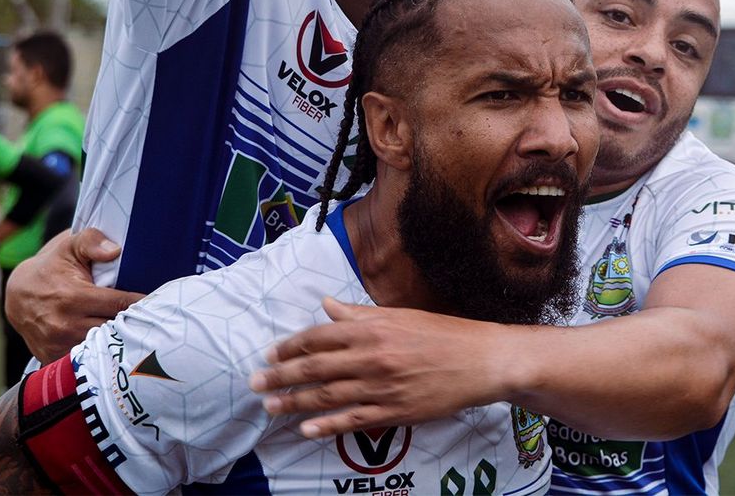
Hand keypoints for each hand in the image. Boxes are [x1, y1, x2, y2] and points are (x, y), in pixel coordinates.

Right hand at [4, 229, 145, 363]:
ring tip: (138, 333)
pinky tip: (115, 346)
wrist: (18, 295)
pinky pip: (84, 361)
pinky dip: (100, 355)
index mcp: (73, 297)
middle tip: (154, 320)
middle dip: (134, 324)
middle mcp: (64, 325)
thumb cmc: (53, 266)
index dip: (142, 304)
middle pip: (114, 330)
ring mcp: (57, 345)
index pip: (120, 305)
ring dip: (119, 342)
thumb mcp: (70, 245)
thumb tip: (116, 250)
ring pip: (101, 349)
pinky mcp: (52, 358)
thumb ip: (92, 241)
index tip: (160, 303)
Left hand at [249, 297, 509, 437]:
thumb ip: (359, 314)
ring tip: (270, 406)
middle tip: (254, 381)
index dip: (291, 345)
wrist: (480, 359)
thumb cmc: (441, 333)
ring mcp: (383, 386)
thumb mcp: (399, 315)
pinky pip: (354, 420)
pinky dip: (328, 425)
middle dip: (281, 375)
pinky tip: (306, 428)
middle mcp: (373, 356)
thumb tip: (326, 305)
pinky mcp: (395, 412)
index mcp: (373, 328)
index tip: (270, 352)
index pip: (320, 336)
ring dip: (295, 402)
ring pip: (328, 396)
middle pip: (316, 367)